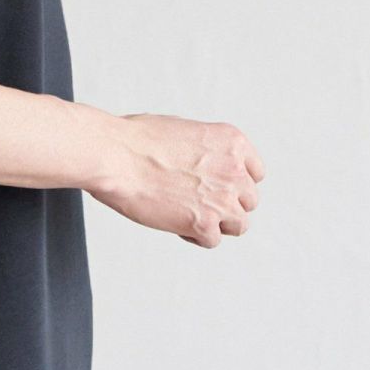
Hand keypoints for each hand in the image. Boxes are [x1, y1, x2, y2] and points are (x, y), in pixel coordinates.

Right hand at [87, 112, 265, 247]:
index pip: (255, 173)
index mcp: (232, 142)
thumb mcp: (183, 129)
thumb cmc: (136, 139)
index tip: (219, 186)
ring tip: (186, 213)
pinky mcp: (204, 224)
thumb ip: (206, 151)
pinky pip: (212, 240)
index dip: (235, 182)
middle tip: (196, 200)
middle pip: (248, 201)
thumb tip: (206, 166)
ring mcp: (222, 199)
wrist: (114, 156)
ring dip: (216, 223)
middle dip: (225, 203)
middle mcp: (235, 171)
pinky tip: (173, 221)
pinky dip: (194, 235)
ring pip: (238, 225)